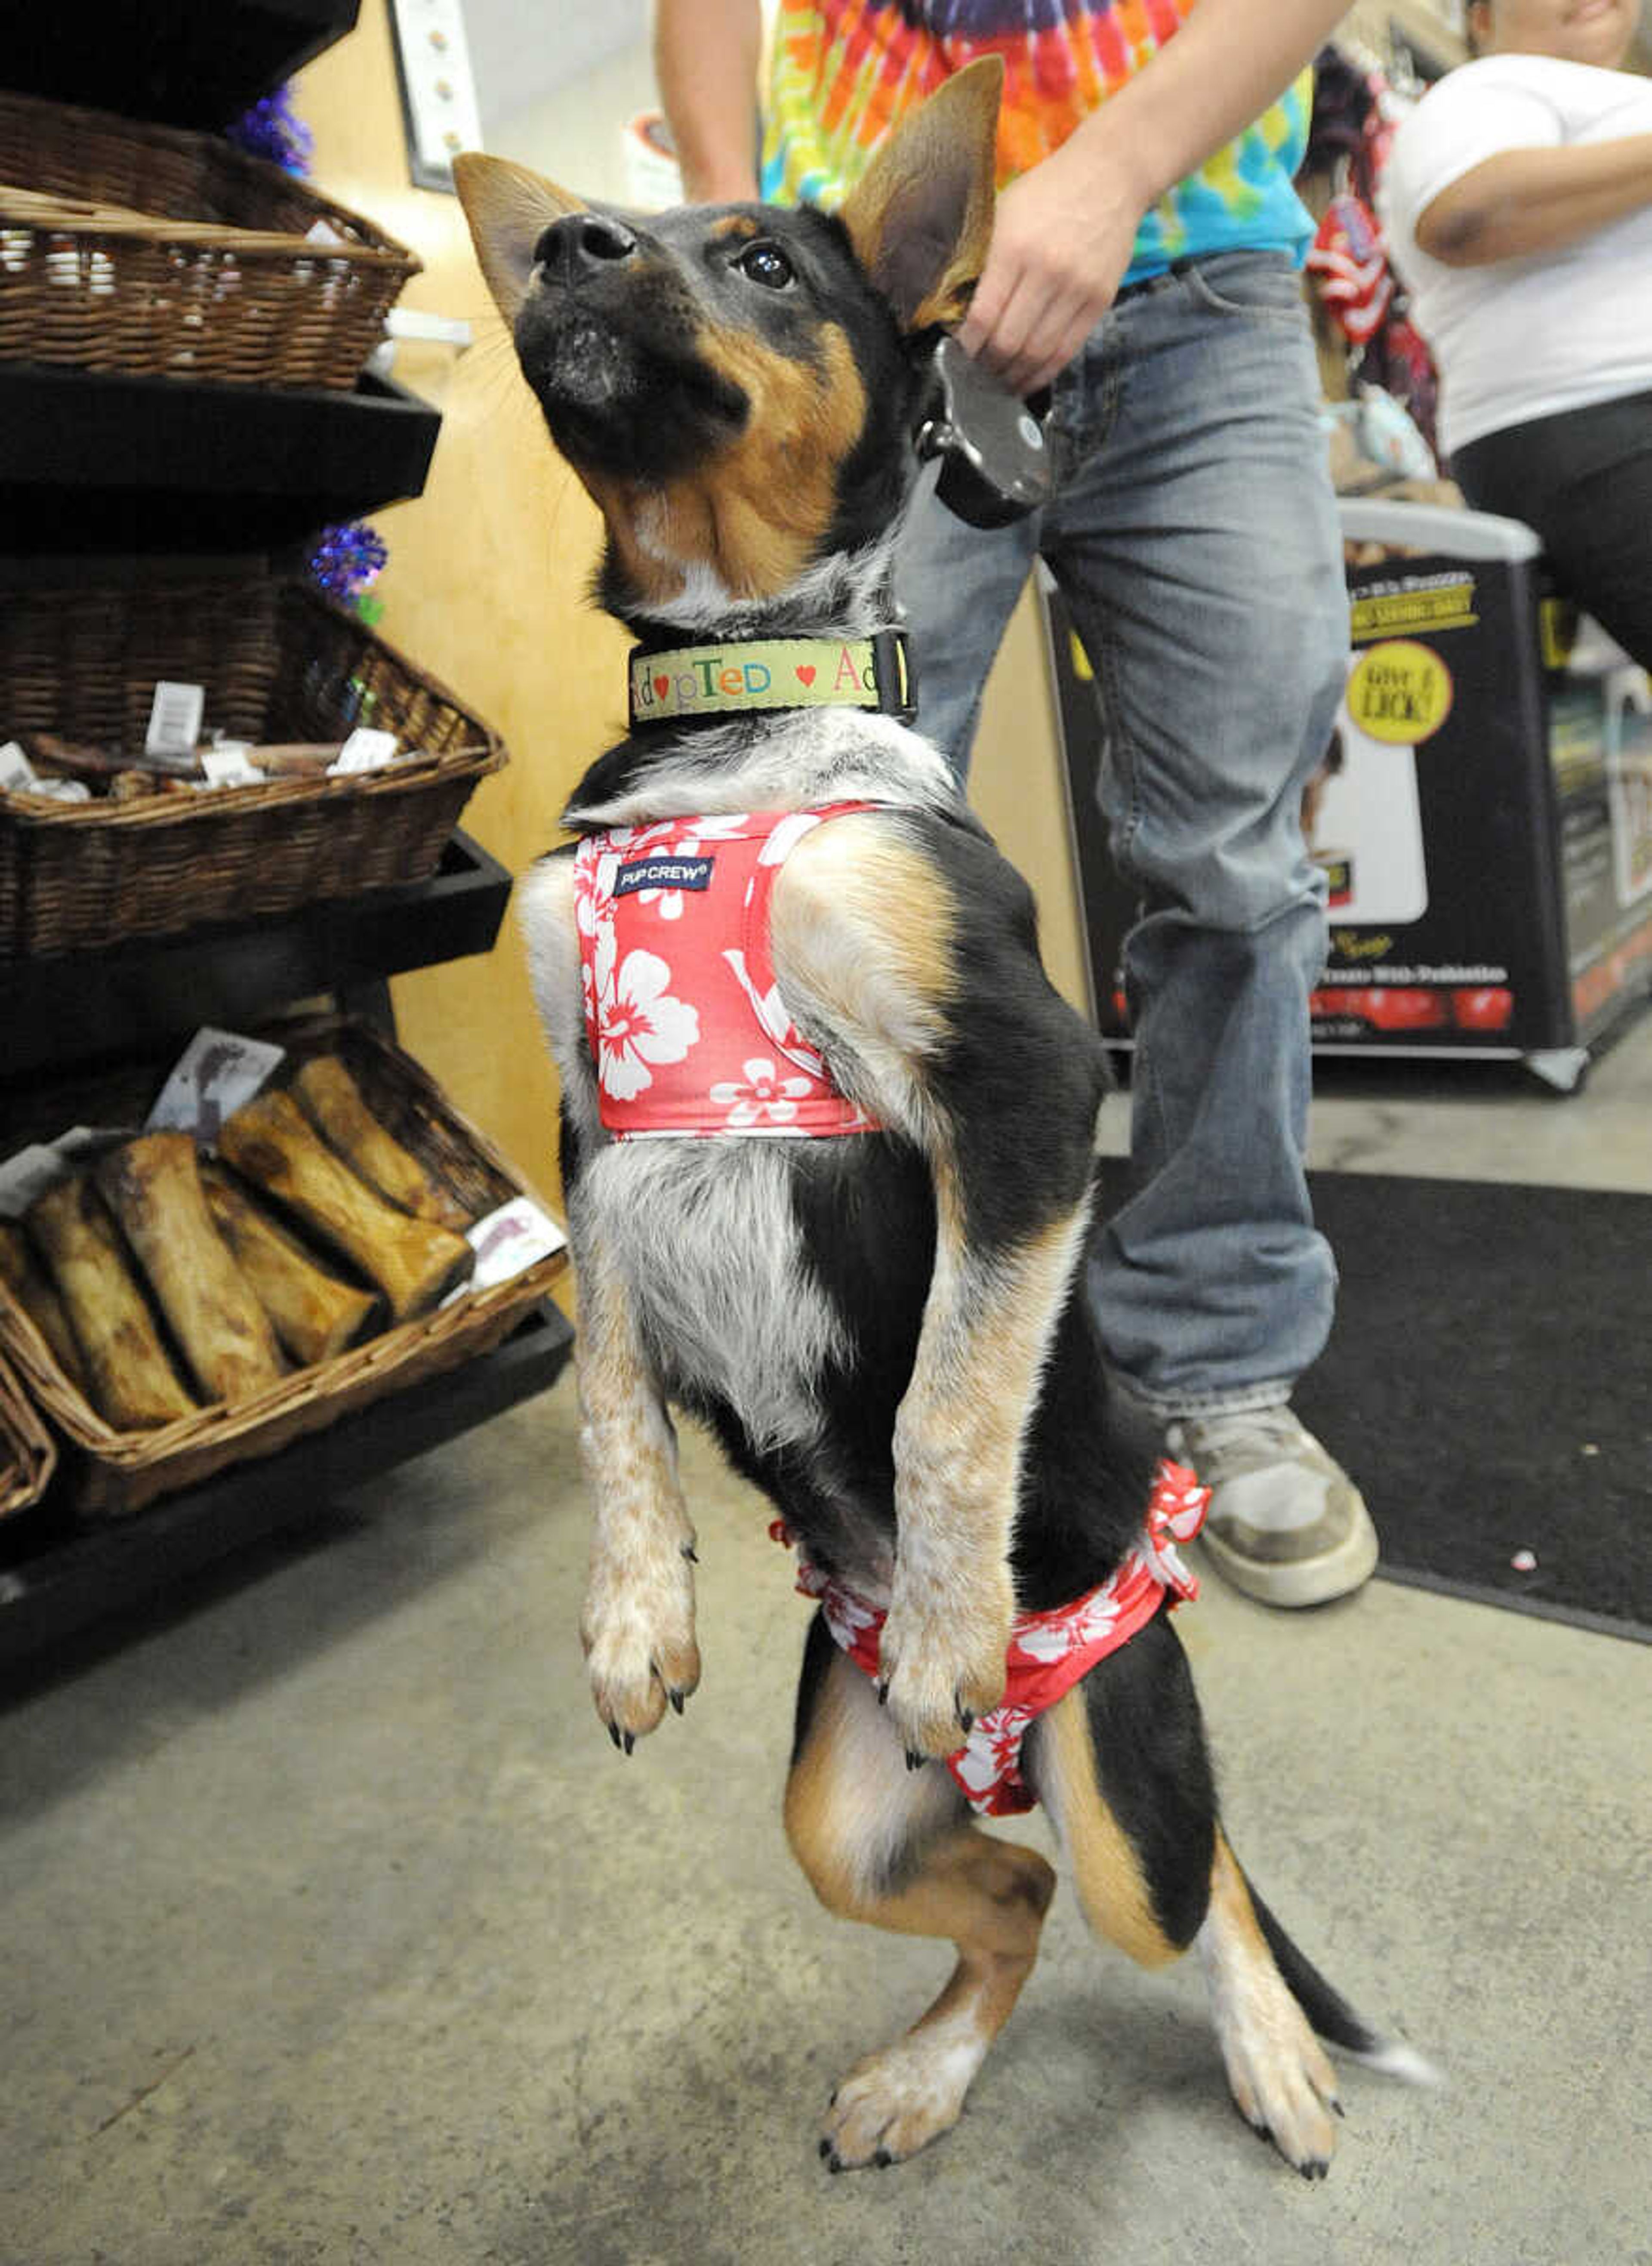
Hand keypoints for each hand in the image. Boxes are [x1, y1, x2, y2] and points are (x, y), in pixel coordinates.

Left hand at [957, 129, 1150, 395]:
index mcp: (1014, 248)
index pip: (983, 315)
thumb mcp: (1004, 213)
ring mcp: (1077, 289)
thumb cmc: (1047, 193)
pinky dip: (1043, 373)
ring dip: (1013, 376)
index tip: (956, 354)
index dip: (967, 345)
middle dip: (987, 366)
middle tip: (974, 373)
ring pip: (1037, 353)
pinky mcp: (1099, 301)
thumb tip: (953, 305)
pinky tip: (1026, 380)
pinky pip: (1066, 351)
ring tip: (997, 382)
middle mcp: (1047, 271)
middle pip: (1009, 342)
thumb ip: (982, 257)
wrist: (1109, 176)